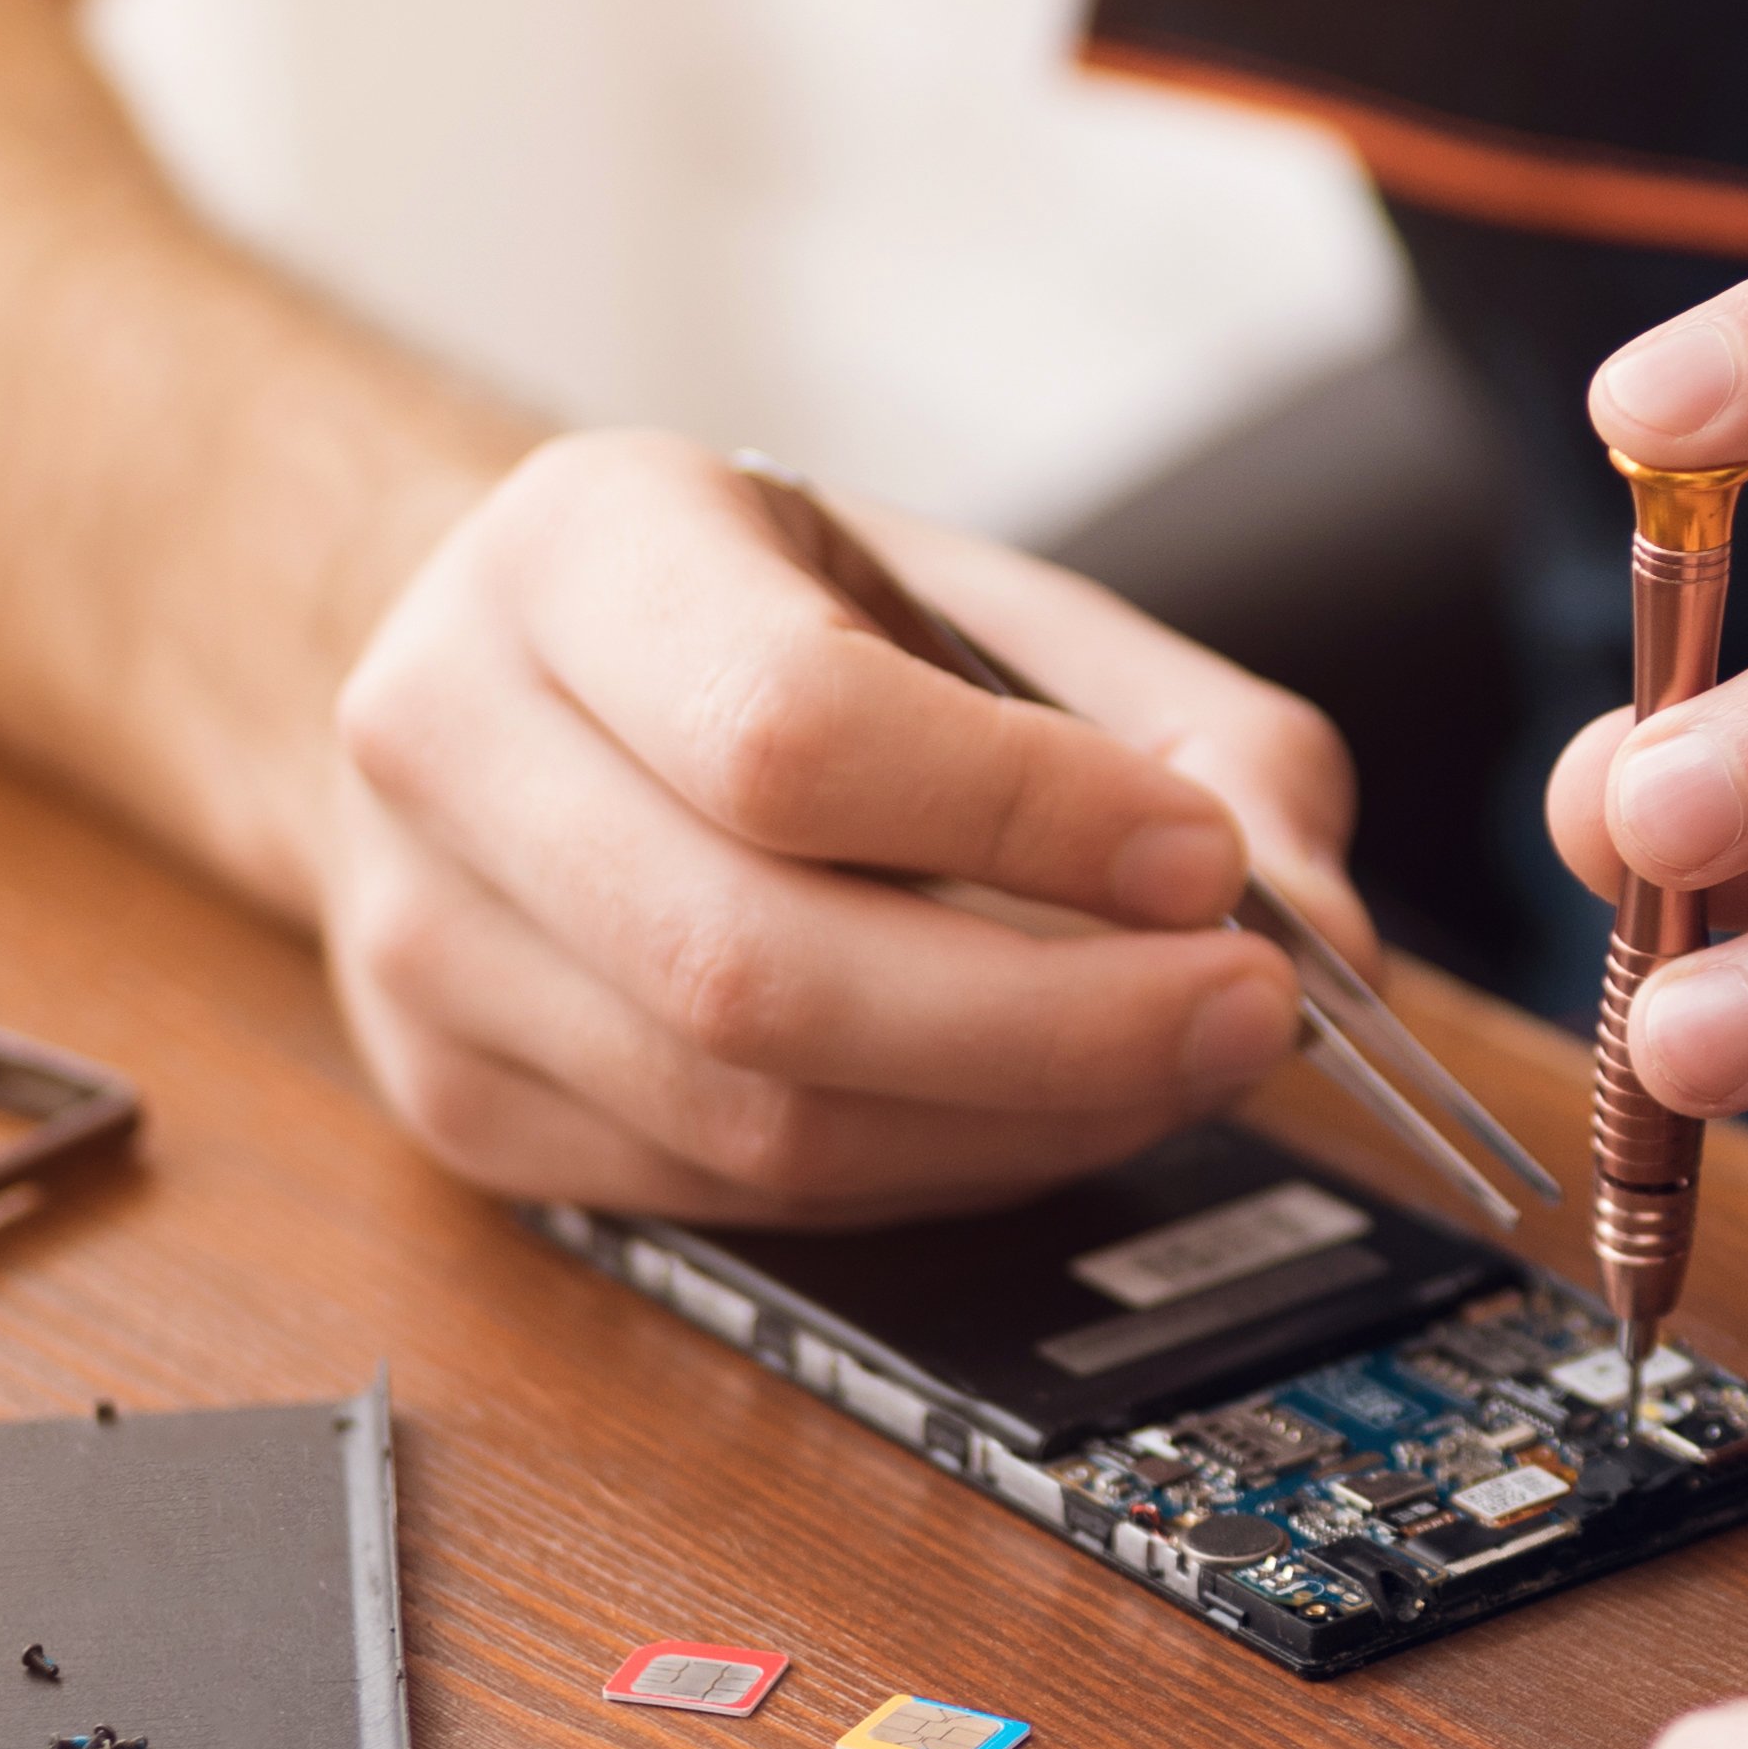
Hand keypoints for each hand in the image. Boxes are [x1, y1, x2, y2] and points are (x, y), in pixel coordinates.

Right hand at [324, 429, 1367, 1220]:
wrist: (518, 673)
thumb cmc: (773, 622)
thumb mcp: (974, 597)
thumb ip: (1184, 731)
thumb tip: (1328, 930)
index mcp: (573, 551)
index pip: (792, 732)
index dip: (1023, 822)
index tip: (1207, 866)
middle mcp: (446, 740)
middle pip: (758, 964)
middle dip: (1054, 1025)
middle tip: (1246, 1016)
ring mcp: (419, 943)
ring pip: (748, 1118)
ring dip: (1014, 1124)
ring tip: (1171, 1064)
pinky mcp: (453, 1100)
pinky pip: (727, 1197)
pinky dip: (926, 1174)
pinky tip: (1032, 1112)